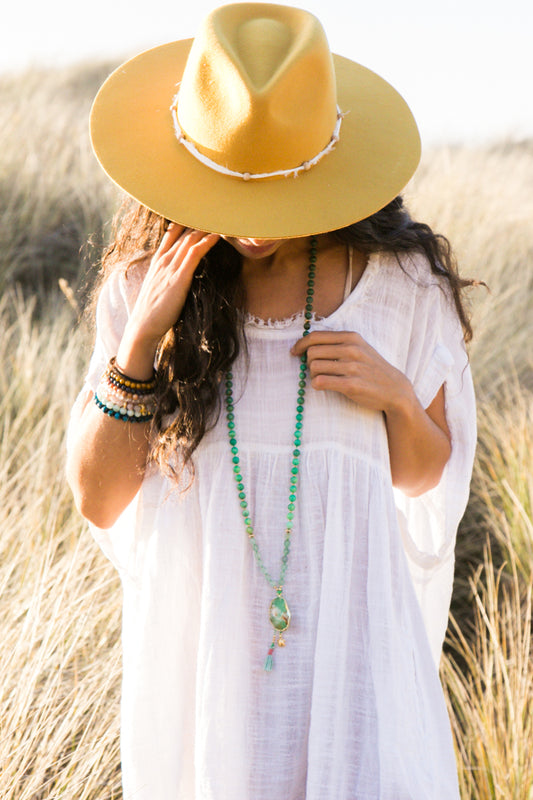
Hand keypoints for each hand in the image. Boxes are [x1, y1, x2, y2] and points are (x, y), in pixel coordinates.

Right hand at [117, 225, 219, 377]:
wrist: (143, 327)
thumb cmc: (153, 312)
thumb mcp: (159, 288)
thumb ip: (168, 277)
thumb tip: (179, 276)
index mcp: (158, 261)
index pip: (172, 233)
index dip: (186, 220)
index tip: (199, 210)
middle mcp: (164, 260)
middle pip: (184, 231)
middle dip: (200, 219)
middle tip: (215, 207)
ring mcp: (170, 267)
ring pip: (191, 239)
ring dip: (207, 226)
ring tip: (221, 215)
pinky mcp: (179, 277)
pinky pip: (195, 253)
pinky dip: (207, 241)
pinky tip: (218, 234)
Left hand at [291, 330, 412, 414]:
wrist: (395, 389)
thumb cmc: (372, 368)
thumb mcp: (359, 348)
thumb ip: (337, 343)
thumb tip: (307, 345)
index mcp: (351, 337)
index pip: (315, 336)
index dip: (300, 345)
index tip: (294, 352)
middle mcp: (351, 349)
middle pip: (312, 352)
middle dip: (308, 362)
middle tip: (314, 370)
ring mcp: (352, 367)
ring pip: (314, 367)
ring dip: (312, 375)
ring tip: (322, 379)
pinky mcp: (351, 385)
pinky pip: (321, 382)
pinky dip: (317, 384)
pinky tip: (323, 386)